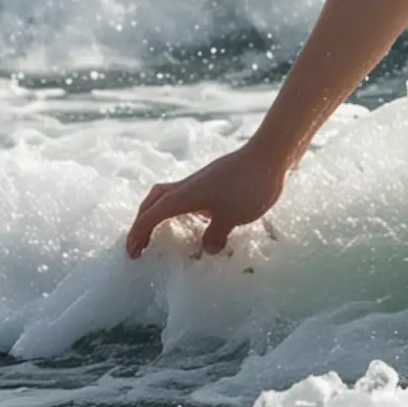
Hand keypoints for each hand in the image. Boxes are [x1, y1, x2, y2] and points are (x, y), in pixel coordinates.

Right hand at [125, 138, 288, 259]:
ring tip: (166, 233)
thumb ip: (215, 236)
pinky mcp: (218, 178)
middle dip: (143, 222)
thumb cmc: (251, 184)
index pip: (151, 216)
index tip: (133, 255)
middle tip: (142, 243)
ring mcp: (204, 179)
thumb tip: (207, 248)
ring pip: (170, 194)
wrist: (274, 151)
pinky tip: (199, 221)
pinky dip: (183, 208)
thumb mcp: (232, 217)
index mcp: (185, 195)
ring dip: (162, 212)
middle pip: (154, 200)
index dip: (137, 236)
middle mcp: (189, 185)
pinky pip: (189, 194)